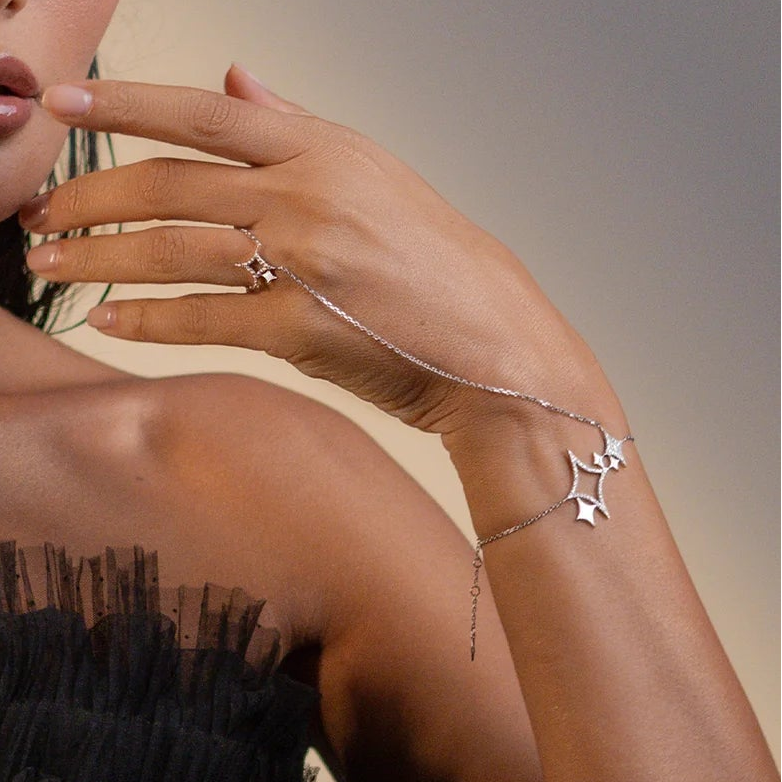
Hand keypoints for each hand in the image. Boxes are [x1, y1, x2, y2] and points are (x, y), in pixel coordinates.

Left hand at [23, 66, 609, 436]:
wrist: (497, 345)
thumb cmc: (447, 271)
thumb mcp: (382, 180)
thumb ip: (302, 130)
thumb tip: (235, 79)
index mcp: (331, 151)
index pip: (206, 112)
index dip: (126, 106)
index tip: (67, 106)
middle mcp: (310, 194)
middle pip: (169, 182)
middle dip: (89, 193)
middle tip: (39, 210)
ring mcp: (304, 260)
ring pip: (171, 247)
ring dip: (99, 255)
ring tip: (49, 265)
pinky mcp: (300, 329)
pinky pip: (202, 318)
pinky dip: (148, 321)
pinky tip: (109, 323)